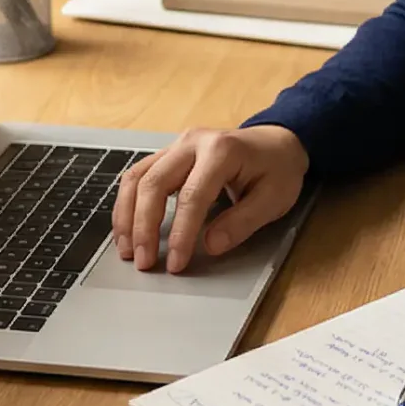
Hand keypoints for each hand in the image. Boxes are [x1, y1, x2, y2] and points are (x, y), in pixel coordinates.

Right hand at [112, 125, 308, 273]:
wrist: (277, 141)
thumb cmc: (278, 169)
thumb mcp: (274, 198)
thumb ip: (242, 222)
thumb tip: (209, 246)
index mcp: (221, 150)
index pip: (192, 196)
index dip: (181, 233)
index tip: (176, 264)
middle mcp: (192, 142)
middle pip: (154, 183)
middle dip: (144, 227)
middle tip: (143, 262)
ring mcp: (177, 145)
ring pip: (137, 177)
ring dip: (127, 215)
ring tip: (127, 250)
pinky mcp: (168, 154)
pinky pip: (138, 175)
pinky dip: (128, 204)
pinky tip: (128, 229)